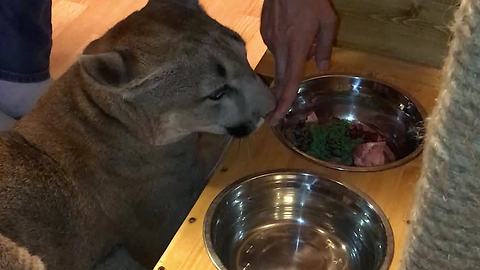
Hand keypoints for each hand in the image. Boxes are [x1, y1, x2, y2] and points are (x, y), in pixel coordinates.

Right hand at [261, 0, 336, 124]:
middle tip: (274, 113)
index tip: (275, 118)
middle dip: (276, 98)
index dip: (283, 103)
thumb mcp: (328, 20)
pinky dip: (284, 49)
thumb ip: (326, 46)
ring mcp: (269, 39)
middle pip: (278, 79)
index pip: (289, 82)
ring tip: (302, 44)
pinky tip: (292, 34)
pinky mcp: (264, 32)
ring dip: (287, 65)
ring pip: (279, 61)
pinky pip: (275, 48)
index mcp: (296, 47)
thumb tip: (322, 66)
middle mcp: (279, 47)